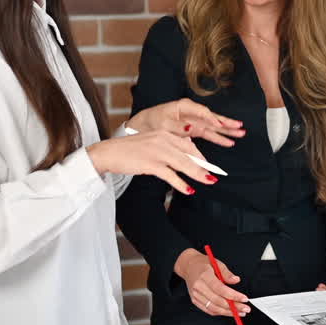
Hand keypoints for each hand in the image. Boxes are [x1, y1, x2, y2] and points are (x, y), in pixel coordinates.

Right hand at [87, 130, 218, 194]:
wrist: (109, 152)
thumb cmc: (129, 150)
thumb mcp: (151, 144)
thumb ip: (167, 149)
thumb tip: (183, 160)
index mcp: (164, 134)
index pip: (188, 144)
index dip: (201, 156)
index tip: (209, 164)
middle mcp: (163, 140)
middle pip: (189, 154)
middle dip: (204, 165)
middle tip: (216, 174)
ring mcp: (157, 151)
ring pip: (183, 164)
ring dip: (198, 174)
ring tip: (209, 181)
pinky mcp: (150, 163)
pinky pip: (170, 175)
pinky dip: (181, 184)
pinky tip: (189, 190)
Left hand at [128, 99, 243, 147]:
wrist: (144, 125)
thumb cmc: (152, 121)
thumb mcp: (162, 124)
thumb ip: (177, 126)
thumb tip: (191, 128)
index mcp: (184, 107)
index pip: (203, 112)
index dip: (212, 119)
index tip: (220, 125)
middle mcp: (192, 112)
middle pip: (213, 117)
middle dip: (226, 123)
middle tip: (240, 127)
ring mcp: (194, 121)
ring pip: (214, 126)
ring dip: (226, 131)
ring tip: (240, 133)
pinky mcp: (194, 130)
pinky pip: (209, 133)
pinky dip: (218, 138)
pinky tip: (228, 142)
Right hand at [175, 248, 250, 317]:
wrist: (188, 266)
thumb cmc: (203, 264)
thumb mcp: (217, 263)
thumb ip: (227, 273)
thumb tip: (236, 280)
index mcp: (204, 276)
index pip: (220, 289)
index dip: (233, 296)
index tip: (244, 299)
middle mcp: (198, 287)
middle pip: (218, 301)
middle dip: (234, 307)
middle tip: (246, 308)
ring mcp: (195, 295)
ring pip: (214, 308)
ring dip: (228, 312)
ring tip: (240, 312)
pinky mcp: (195, 301)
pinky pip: (209, 310)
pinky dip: (220, 312)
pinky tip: (229, 312)